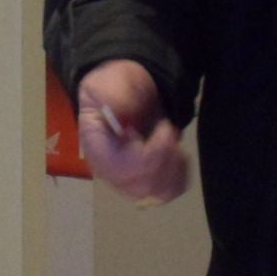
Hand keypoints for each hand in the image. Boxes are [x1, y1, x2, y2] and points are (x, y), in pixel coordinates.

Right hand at [76, 60, 190, 203]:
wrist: (126, 92)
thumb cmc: (115, 87)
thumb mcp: (108, 83)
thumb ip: (113, 96)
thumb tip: (122, 114)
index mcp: (96, 148)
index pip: (122, 169)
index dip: (150, 154)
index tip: (164, 127)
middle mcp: (109, 172)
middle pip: (141, 185)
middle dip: (165, 158)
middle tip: (170, 130)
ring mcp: (128, 181)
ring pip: (157, 192)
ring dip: (174, 167)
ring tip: (173, 141)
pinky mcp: (145, 182)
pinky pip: (168, 192)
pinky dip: (180, 176)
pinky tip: (178, 155)